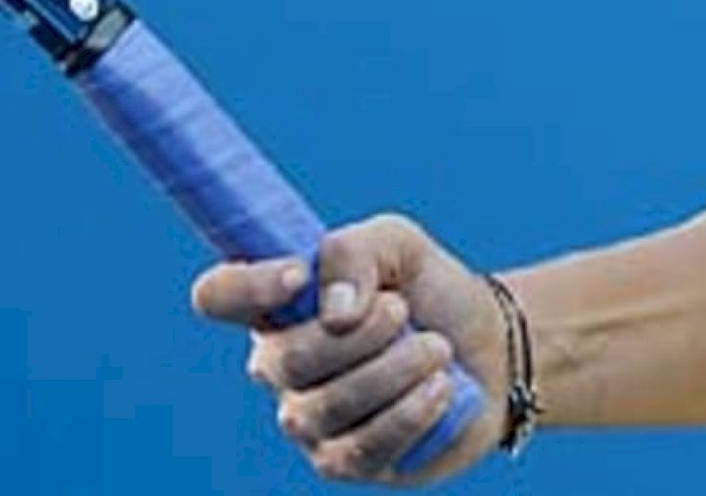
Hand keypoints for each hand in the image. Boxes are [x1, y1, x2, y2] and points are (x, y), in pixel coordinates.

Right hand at [192, 214, 507, 484]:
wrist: (487, 343)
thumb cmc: (426, 287)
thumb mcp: (397, 244)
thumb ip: (356, 253)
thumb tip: (335, 313)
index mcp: (278, 303)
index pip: (218, 295)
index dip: (244, 287)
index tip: (297, 274)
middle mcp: (280, 364)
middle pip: (281, 361)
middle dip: (354, 335)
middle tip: (403, 309)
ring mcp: (308, 419)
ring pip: (322, 409)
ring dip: (390, 372)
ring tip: (436, 348)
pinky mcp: (346, 462)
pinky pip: (359, 450)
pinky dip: (407, 414)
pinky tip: (440, 387)